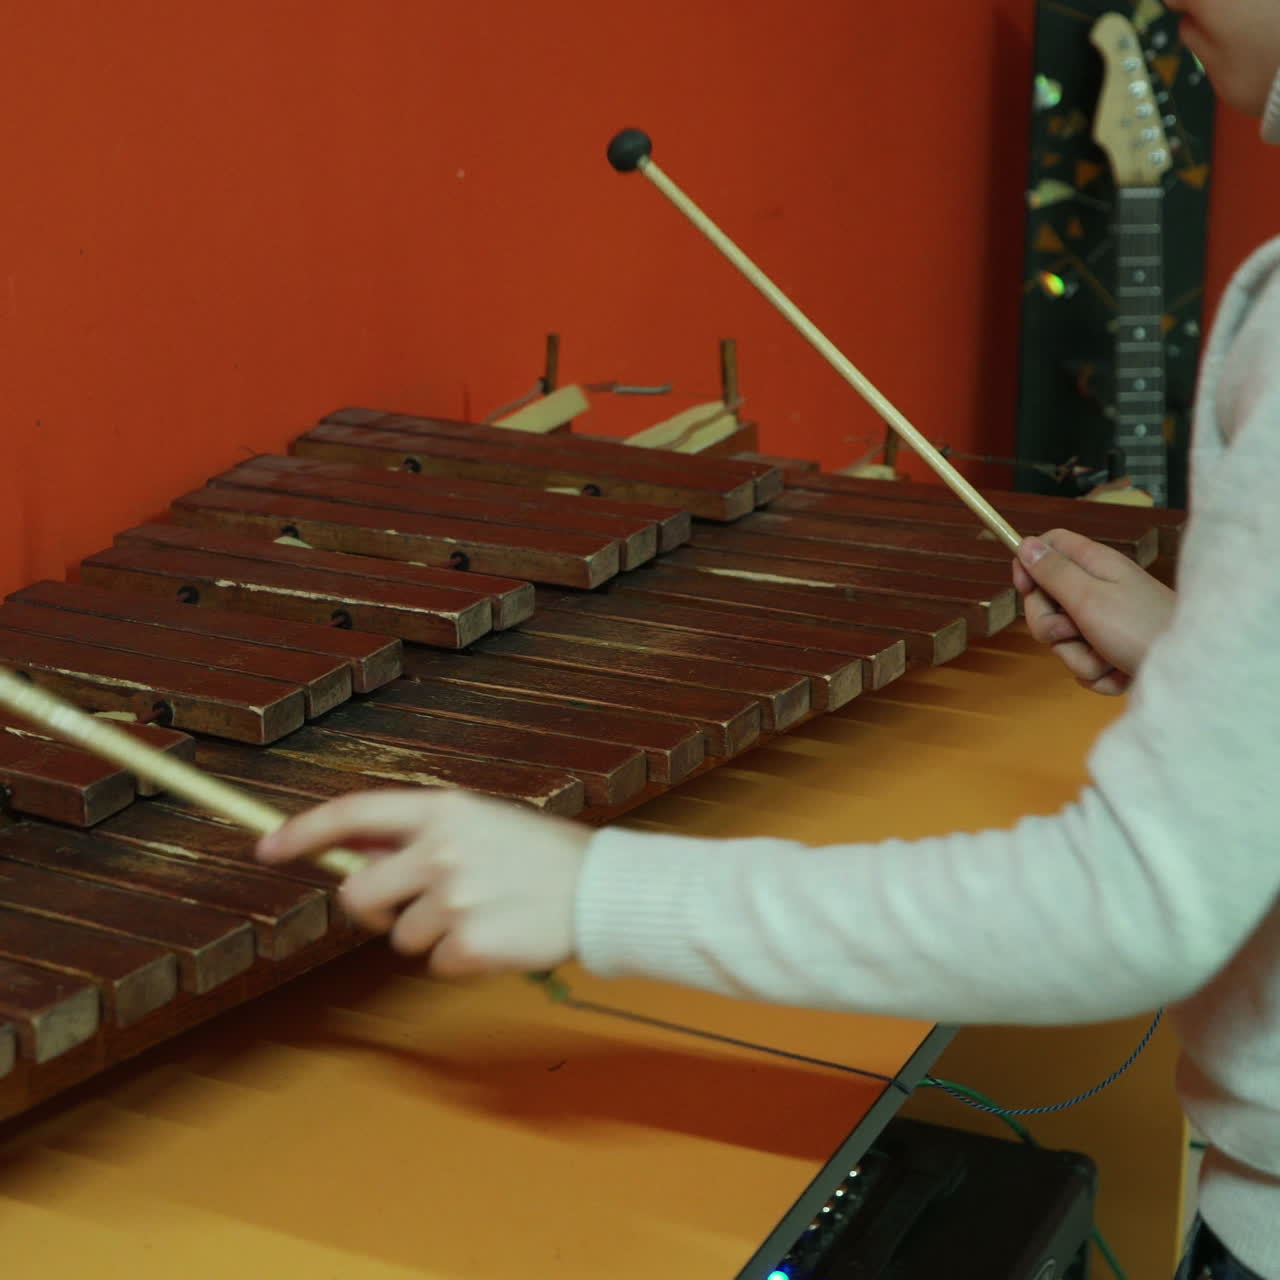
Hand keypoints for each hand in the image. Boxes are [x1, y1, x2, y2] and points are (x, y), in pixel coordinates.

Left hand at [256, 789, 592, 976]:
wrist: (601, 889)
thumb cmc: (539, 854)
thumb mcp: (481, 822)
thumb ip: (420, 833)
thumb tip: (356, 850)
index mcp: (444, 808)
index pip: (353, 813)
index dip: (303, 831)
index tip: (267, 848)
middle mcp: (441, 849)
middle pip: (358, 894)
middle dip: (375, 907)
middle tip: (419, 903)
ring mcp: (453, 898)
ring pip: (400, 936)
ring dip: (433, 933)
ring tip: (485, 911)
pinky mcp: (468, 944)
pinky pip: (437, 963)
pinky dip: (463, 957)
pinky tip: (499, 934)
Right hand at [1013, 529, 1175, 695]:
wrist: (1188, 672)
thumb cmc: (1139, 627)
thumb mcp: (1088, 597)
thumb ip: (1053, 572)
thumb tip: (1026, 544)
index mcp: (1094, 565)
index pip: (1050, 546)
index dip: (1030, 564)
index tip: (1025, 588)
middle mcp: (1098, 590)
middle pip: (1046, 601)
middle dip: (1051, 626)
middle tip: (1074, 630)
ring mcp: (1103, 623)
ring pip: (1062, 639)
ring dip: (1078, 655)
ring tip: (1106, 656)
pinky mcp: (1110, 652)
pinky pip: (1081, 663)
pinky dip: (1096, 672)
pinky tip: (1118, 671)